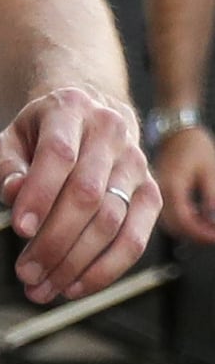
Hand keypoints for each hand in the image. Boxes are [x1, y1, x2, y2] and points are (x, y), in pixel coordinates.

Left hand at [0, 85, 159, 301]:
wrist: (85, 117)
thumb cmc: (37, 135)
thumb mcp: (9, 140)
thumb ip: (6, 167)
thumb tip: (13, 195)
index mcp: (70, 109)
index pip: (58, 154)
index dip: (40, 193)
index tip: (18, 229)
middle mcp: (110, 133)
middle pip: (86, 195)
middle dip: (54, 240)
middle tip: (25, 273)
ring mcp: (136, 164)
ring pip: (112, 221)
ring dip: (76, 262)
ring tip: (43, 288)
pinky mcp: (150, 194)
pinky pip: (135, 238)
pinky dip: (106, 268)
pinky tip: (77, 286)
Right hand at [162, 124, 214, 247]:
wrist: (174, 129)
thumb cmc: (192, 144)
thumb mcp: (210, 170)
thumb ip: (212, 198)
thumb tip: (214, 221)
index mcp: (171, 187)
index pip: (184, 222)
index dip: (203, 234)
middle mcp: (158, 192)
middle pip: (173, 227)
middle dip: (195, 235)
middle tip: (214, 234)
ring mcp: (155, 192)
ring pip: (169, 222)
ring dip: (188, 229)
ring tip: (207, 226)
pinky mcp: (157, 190)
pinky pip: (167, 213)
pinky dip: (182, 219)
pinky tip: (196, 215)